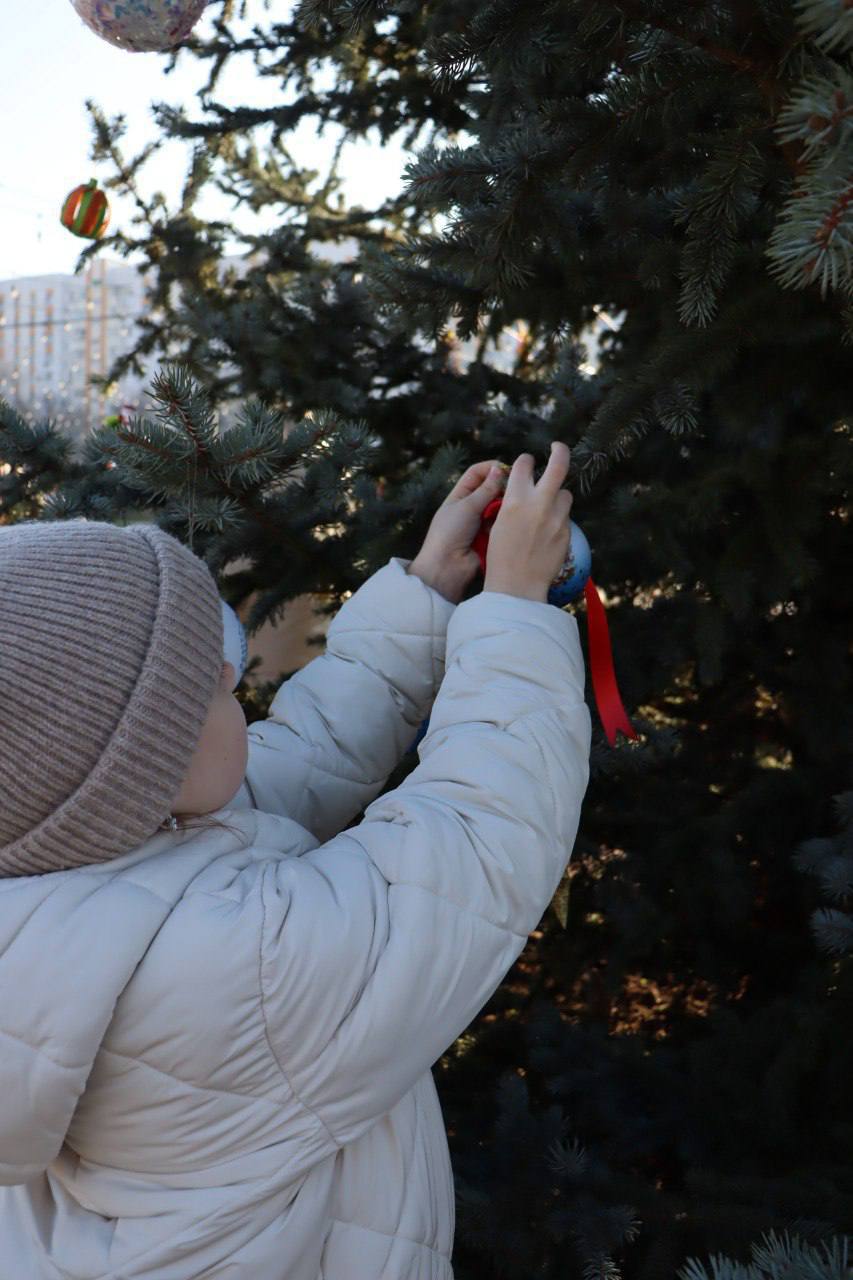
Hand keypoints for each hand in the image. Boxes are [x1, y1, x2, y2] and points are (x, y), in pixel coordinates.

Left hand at [408, 460, 509, 602]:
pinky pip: (503, 523)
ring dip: (506, 505)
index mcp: (460, 495)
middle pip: (491, 489)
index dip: (491, 468)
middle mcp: (472, 506)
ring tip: (516, 504)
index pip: (477, 473)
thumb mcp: (466, 506)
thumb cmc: (449, 533)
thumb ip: (485, 489)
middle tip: (517, 488)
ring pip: (500, 506)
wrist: (447, 568)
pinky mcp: (492, 537)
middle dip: (503, 487)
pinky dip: (508, 521)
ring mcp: (483, 522)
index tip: (508, 469)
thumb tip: (499, 470)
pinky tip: (517, 520)